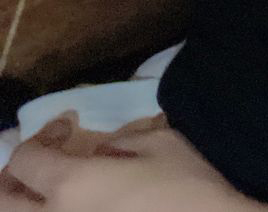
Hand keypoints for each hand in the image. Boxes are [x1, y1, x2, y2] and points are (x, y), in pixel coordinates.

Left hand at [0, 114, 267, 210]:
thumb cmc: (188, 185)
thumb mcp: (159, 143)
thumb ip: (119, 143)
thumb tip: (102, 155)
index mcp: (71, 185)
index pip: (26, 158)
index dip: (43, 136)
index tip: (68, 126)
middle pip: (6, 200)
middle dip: (15, 174)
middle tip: (42, 159)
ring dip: (29, 203)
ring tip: (55, 188)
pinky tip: (82, 206)